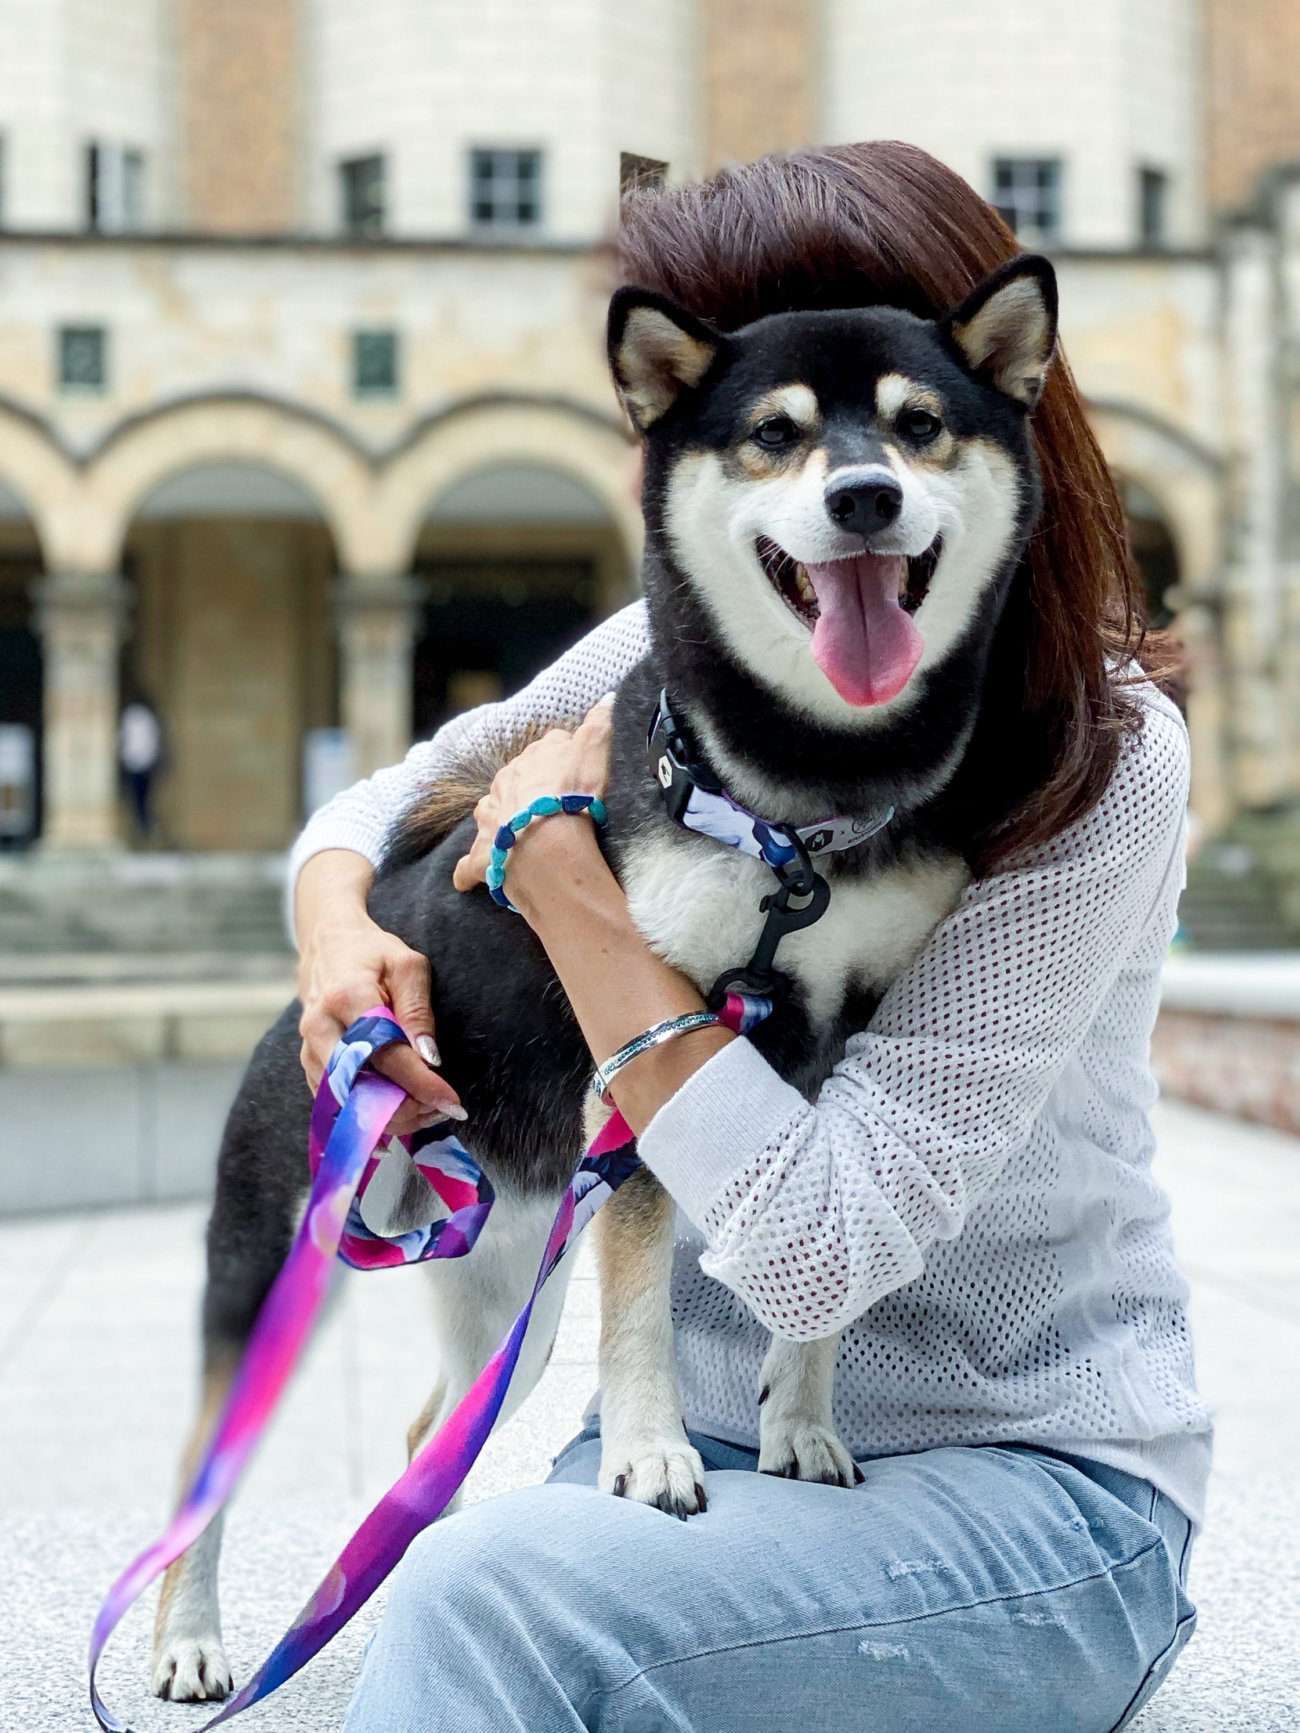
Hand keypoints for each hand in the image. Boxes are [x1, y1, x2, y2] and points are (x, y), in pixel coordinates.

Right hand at [296, 856, 463, 1135]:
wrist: (328, 947)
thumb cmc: (373, 954)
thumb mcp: (407, 966)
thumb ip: (418, 1010)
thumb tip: (430, 1059)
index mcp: (346, 997)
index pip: (386, 1054)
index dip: (421, 1084)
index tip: (453, 1104)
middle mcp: (320, 1028)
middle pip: (361, 1088)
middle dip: (405, 1109)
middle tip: (443, 1108)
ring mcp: (308, 1050)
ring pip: (347, 1104)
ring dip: (389, 1116)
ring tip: (427, 1109)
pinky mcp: (308, 1065)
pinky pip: (338, 1103)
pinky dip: (369, 1114)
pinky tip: (400, 1108)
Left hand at [453, 697, 614, 902]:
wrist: (548, 842)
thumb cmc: (575, 795)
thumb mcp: (595, 751)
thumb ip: (600, 724)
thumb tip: (607, 698)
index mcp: (531, 760)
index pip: (546, 751)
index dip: (561, 763)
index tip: (575, 776)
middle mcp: (503, 786)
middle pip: (514, 783)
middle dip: (528, 793)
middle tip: (552, 810)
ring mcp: (490, 822)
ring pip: (490, 816)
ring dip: (500, 825)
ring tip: (518, 839)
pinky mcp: (485, 857)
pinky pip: (471, 866)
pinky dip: (470, 872)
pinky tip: (469, 880)